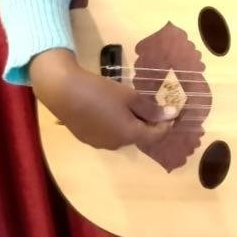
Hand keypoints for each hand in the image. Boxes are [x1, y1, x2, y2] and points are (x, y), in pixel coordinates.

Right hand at [30, 49, 177, 149]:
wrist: (62, 91)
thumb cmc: (100, 92)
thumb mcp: (130, 96)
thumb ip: (151, 109)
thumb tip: (171, 115)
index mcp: (129, 135)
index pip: (156, 136)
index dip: (167, 126)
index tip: (173, 114)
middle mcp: (116, 144)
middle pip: (140, 136)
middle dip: (149, 124)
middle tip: (153, 107)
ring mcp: (99, 143)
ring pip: (124, 135)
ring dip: (132, 124)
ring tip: (132, 107)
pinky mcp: (87, 138)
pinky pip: (109, 134)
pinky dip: (117, 125)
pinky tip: (112, 110)